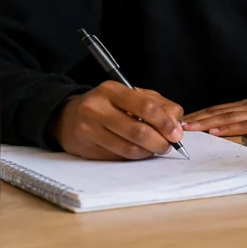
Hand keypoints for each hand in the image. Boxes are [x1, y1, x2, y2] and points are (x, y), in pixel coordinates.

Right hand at [48, 81, 184, 160]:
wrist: (69, 116)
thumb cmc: (109, 105)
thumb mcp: (134, 96)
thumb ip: (160, 106)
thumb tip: (176, 127)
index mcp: (112, 90)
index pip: (145, 107)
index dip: (165, 123)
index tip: (176, 134)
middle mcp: (96, 108)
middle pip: (137, 131)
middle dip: (159, 142)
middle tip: (168, 146)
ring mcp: (88, 129)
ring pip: (128, 148)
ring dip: (148, 152)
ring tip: (155, 149)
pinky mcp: (86, 148)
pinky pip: (118, 157)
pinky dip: (134, 157)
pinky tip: (138, 152)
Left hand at [181, 92, 246, 136]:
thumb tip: (236, 132)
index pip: (220, 109)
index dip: (201, 114)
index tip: (183, 120)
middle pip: (219, 111)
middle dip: (197, 117)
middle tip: (176, 124)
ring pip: (227, 116)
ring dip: (206, 121)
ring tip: (189, 127)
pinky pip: (245, 124)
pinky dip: (228, 127)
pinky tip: (216, 131)